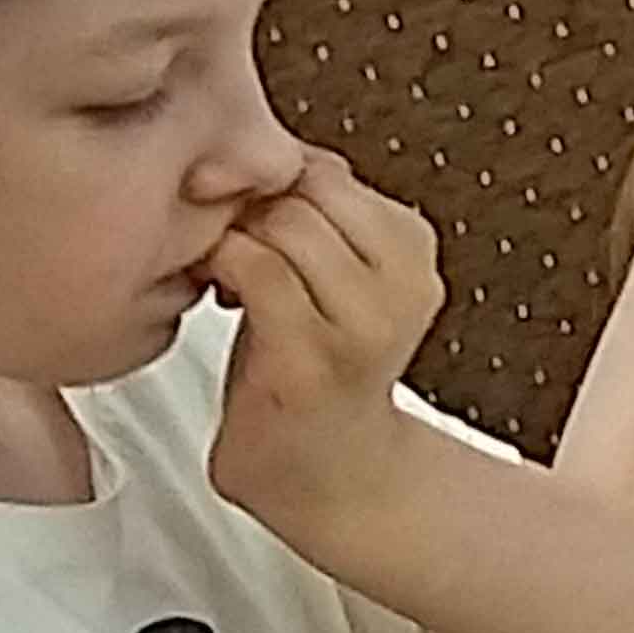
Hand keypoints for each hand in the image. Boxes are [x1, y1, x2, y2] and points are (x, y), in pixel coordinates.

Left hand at [204, 151, 445, 534]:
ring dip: (234, 240)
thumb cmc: (314, 371)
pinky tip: (219, 295)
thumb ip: (319, 217)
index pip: (327, 171)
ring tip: (227, 275)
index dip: (271, 188)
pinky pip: (259, 269)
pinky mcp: (313, 356)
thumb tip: (266, 157)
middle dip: (251, 211)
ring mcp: (364, 322)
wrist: (327, 475)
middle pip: (306, 190)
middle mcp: (405, 281)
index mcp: (414, 250)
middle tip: (230, 250)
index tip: (252, 227)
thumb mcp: (337, 279)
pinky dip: (224, 268)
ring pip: (285, 223)